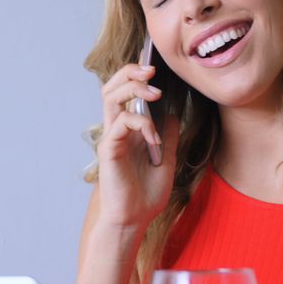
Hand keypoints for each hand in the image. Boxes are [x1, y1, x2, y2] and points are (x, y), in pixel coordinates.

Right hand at [95, 64, 180, 229]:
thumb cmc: (145, 195)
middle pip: (112, 87)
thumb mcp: (167, 161)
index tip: (152, 63)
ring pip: (110, 98)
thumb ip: (169, 138)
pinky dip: (140, 123)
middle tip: (151, 70)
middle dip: (130, 73)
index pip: (125, 93)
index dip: (134, 75)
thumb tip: (174, 115)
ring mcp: (111, 138)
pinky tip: (154, 137)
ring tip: (154, 91)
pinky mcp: (109, 150)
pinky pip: (120, 124)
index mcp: (128, 130)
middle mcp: (117, 130)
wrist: (135, 220)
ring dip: (132, 89)